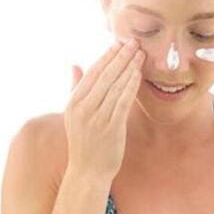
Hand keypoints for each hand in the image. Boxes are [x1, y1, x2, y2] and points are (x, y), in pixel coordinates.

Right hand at [65, 38, 144, 180]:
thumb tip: (75, 65)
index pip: (92, 73)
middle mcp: (83, 108)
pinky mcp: (111, 127)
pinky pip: (123, 101)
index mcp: (73, 103)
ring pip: (115, 86)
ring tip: (140, 54)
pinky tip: (138, 74)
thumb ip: (75, 88)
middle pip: (105, 75)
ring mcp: (97, 118)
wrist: (88, 172)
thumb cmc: (84, 142)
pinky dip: (131, 86)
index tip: (118, 42)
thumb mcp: (73, 114)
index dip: (107, 56)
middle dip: (120, 56)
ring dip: (129, 67)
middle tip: (133, 42)